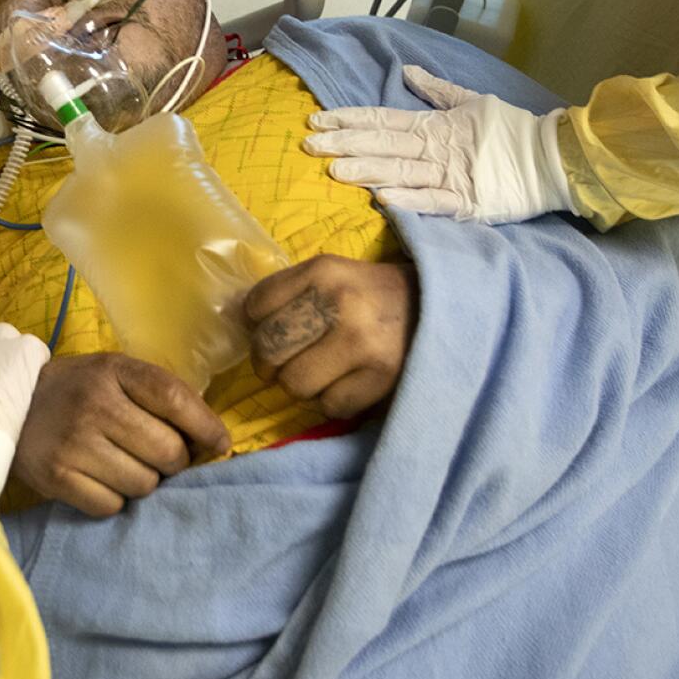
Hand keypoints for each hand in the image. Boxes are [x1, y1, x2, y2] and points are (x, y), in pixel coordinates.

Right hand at [11, 352, 230, 517]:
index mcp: (114, 371)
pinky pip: (111, 506)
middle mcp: (94, 405)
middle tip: (161, 458)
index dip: (205, 426)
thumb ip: (160, 396)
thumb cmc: (77, 391)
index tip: (219, 444)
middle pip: (167, 451)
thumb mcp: (115, 374)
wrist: (6, 405)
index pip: (175, 398)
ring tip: (125, 466)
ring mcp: (73, 443)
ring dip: (144, 482)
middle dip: (174, 462)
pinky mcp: (55, 477)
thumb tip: (213, 440)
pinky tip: (101, 480)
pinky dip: (114, 499)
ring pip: (144, 484)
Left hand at [244, 255, 416, 420]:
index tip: (272, 330)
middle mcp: (339, 304)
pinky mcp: (380, 378)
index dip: (256, 324)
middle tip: (283, 363)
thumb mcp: (332, 275)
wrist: (439, 307)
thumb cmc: (372, 294)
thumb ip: (288, 292)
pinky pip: (327, 406)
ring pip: (294, 384)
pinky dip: (331, 401)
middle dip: (269, 364)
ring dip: (300, 385)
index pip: (256, 307)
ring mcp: (361, 343)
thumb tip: (238, 322)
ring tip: (319, 372)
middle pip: (269, 350)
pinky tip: (346, 382)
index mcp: (322, 271)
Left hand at [304, 65, 575, 223]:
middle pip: (382, 145)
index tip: (317, 120)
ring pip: (401, 170)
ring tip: (333, 170)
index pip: (382, 120)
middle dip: (344, 144)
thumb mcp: (472, 101)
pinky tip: (381, 198)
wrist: (552, 158)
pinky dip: (408, 198)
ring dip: (366, 170)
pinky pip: (433, 201)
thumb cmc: (512, 130)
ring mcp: (450, 175)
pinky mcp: (466, 202)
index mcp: (435, 125)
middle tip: (309, 145)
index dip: (349, 120)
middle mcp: (436, 148)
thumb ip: (436, 90)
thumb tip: (409, 70)